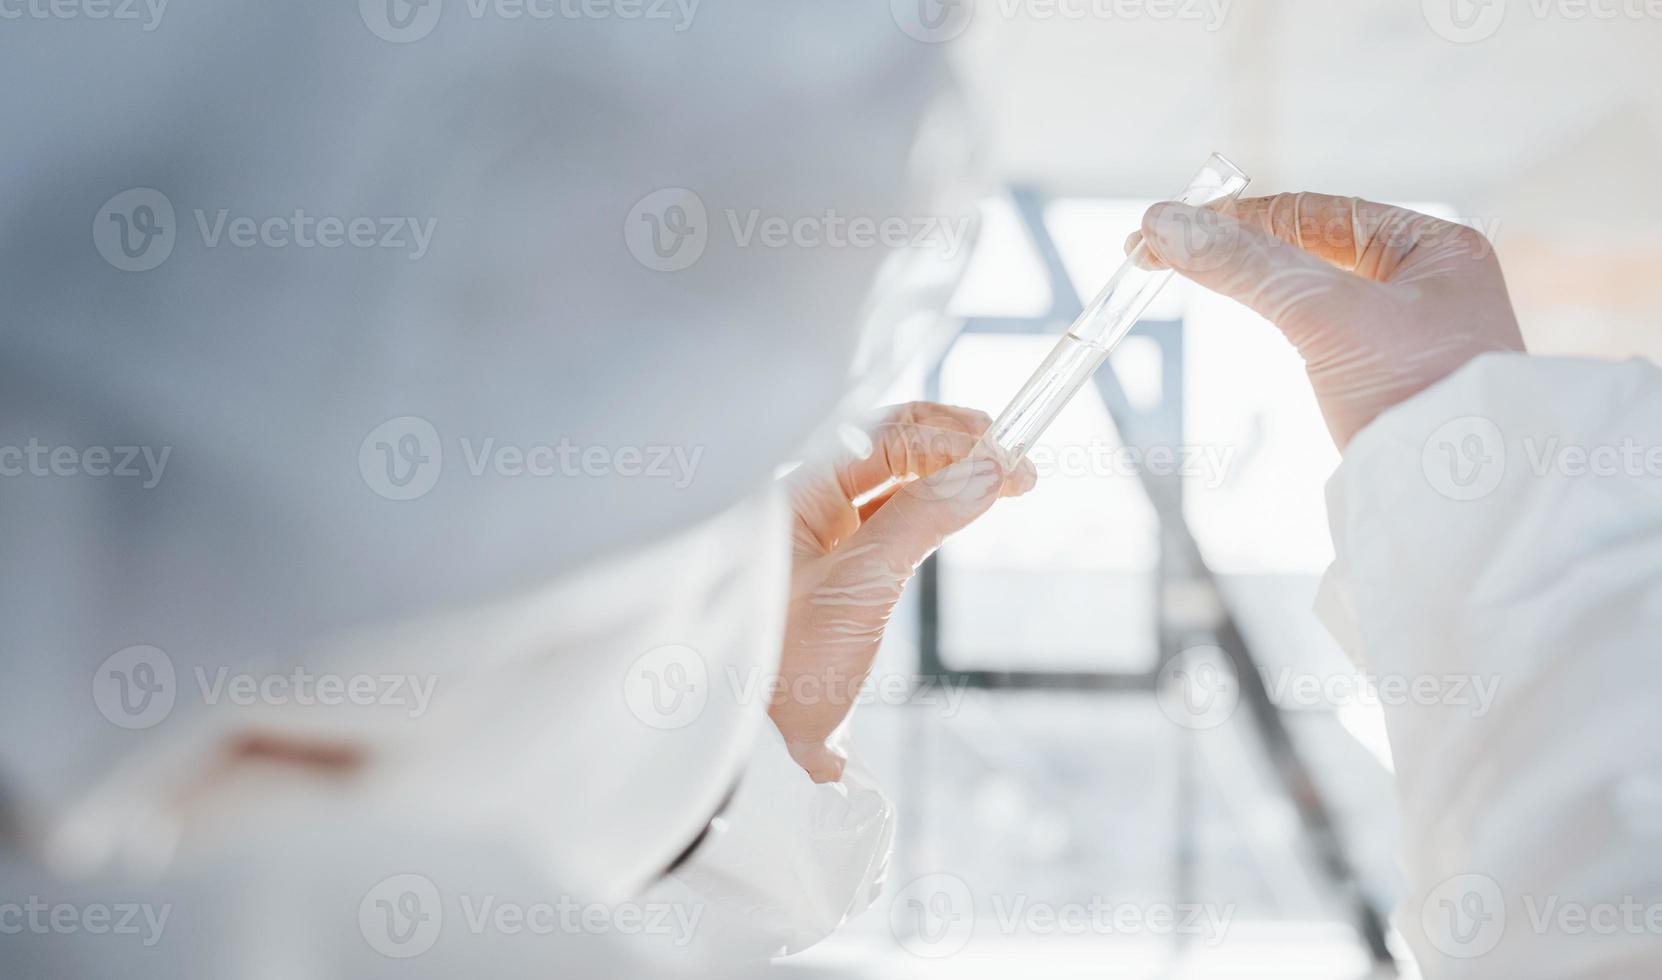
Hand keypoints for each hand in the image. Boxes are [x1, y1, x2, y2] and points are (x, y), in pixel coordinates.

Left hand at [770, 402, 1035, 780]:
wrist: (746, 738)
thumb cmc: (783, 659)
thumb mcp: (859, 585)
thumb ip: (922, 521)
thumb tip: (989, 470)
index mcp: (800, 492)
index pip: (886, 437)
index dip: (953, 440)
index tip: (1010, 457)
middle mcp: (811, 503)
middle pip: (891, 446)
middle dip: (954, 444)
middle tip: (1014, 459)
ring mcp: (825, 535)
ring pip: (896, 481)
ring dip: (949, 473)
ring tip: (1003, 478)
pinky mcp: (841, 571)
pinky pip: (892, 519)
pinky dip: (934, 507)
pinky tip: (964, 506)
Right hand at [1132, 193, 1525, 447]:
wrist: (1463, 508)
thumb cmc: (1420, 399)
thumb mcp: (1326, 317)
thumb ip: (1246, 266)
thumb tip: (1165, 221)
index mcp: (1435, 246)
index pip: (1314, 212)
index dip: (1235, 217)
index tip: (1164, 227)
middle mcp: (1426, 281)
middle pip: (1308, 246)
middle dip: (1236, 247)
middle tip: (1157, 254)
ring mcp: (1406, 334)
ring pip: (1308, 289)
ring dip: (1250, 282)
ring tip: (1186, 275)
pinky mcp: (1385, 380)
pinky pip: (1318, 331)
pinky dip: (1275, 319)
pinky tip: (1249, 316)